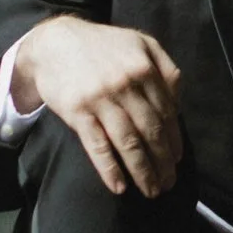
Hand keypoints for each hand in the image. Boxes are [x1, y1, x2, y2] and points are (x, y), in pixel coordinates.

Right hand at [12, 17, 184, 198]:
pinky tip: (120, 186)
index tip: (176, 161)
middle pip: (151, 131)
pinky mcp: (78, 112)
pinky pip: (97, 145)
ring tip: (151, 190)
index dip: (173, 140)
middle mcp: (125, 85)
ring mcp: (100, 99)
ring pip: (128, 142)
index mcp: (144, 69)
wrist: (54, 42)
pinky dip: (109, 168)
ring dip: (142, 171)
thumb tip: (178, 104)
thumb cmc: (103, 46)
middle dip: (163, 162)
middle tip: (168, 183)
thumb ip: (166, 69)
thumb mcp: (141, 44)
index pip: (166, 113)